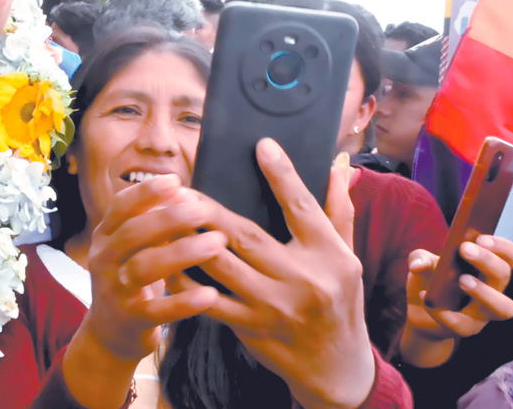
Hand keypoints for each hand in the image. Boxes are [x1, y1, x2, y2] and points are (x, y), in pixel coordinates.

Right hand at [64, 175, 225, 408]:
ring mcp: (115, 290)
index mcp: (105, 237)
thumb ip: (150, 222)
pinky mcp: (131, 319)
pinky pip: (158, 310)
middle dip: (170, 218)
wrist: (110, 332)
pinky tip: (209, 294)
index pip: (120, 207)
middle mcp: (104, 260)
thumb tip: (184, 191)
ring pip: (145, 267)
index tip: (176, 181)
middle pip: (134, 233)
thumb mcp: (130, 248)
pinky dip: (184, 302)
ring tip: (218, 243)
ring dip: (182, 253)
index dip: (146, 192)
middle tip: (204, 210)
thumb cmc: (130, 278)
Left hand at [172, 141, 374, 408]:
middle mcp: (303, 280)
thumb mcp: (347, 255)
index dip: (282, 175)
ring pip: (223, 268)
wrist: (336, 366)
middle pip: (248, 236)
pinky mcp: (251, 329)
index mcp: (329, 255)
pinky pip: (210, 303)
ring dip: (190, 242)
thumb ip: (339, 209)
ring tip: (165, 218)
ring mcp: (274, 307)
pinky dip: (186, 283)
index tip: (262, 146)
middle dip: (210, 211)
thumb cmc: (342, 301)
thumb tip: (339, 164)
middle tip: (182, 189)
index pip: (303, 207)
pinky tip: (167, 263)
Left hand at [401, 234, 512, 367]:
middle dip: (487, 260)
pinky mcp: (466, 329)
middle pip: (505, 275)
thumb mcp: (422, 263)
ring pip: (504, 308)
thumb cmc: (430, 279)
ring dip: (484, 292)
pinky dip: (442, 311)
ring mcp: (483, 313)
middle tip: (464, 248)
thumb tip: (418, 264)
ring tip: (461, 280)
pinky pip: (462, 325)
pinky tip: (425, 296)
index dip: (501, 246)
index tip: (480, 238)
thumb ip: (419, 257)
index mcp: (488, 268)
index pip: (511, 256)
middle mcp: (493, 290)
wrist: (419, 311)